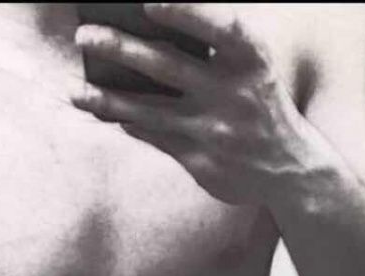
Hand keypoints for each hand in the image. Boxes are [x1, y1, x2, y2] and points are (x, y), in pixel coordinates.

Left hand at [71, 3, 315, 204]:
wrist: (288, 169)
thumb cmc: (262, 107)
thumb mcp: (255, 70)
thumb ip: (217, 50)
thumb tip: (154, 30)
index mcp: (251, 60)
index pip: (218, 28)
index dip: (185, 12)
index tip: (148, 2)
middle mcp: (232, 93)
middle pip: (167, 65)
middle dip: (121, 48)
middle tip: (84, 36)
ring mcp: (213, 130)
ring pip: (150, 110)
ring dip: (108, 99)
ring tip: (75, 91)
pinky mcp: (201, 160)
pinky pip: (155, 137)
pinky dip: (129, 123)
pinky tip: (105, 113)